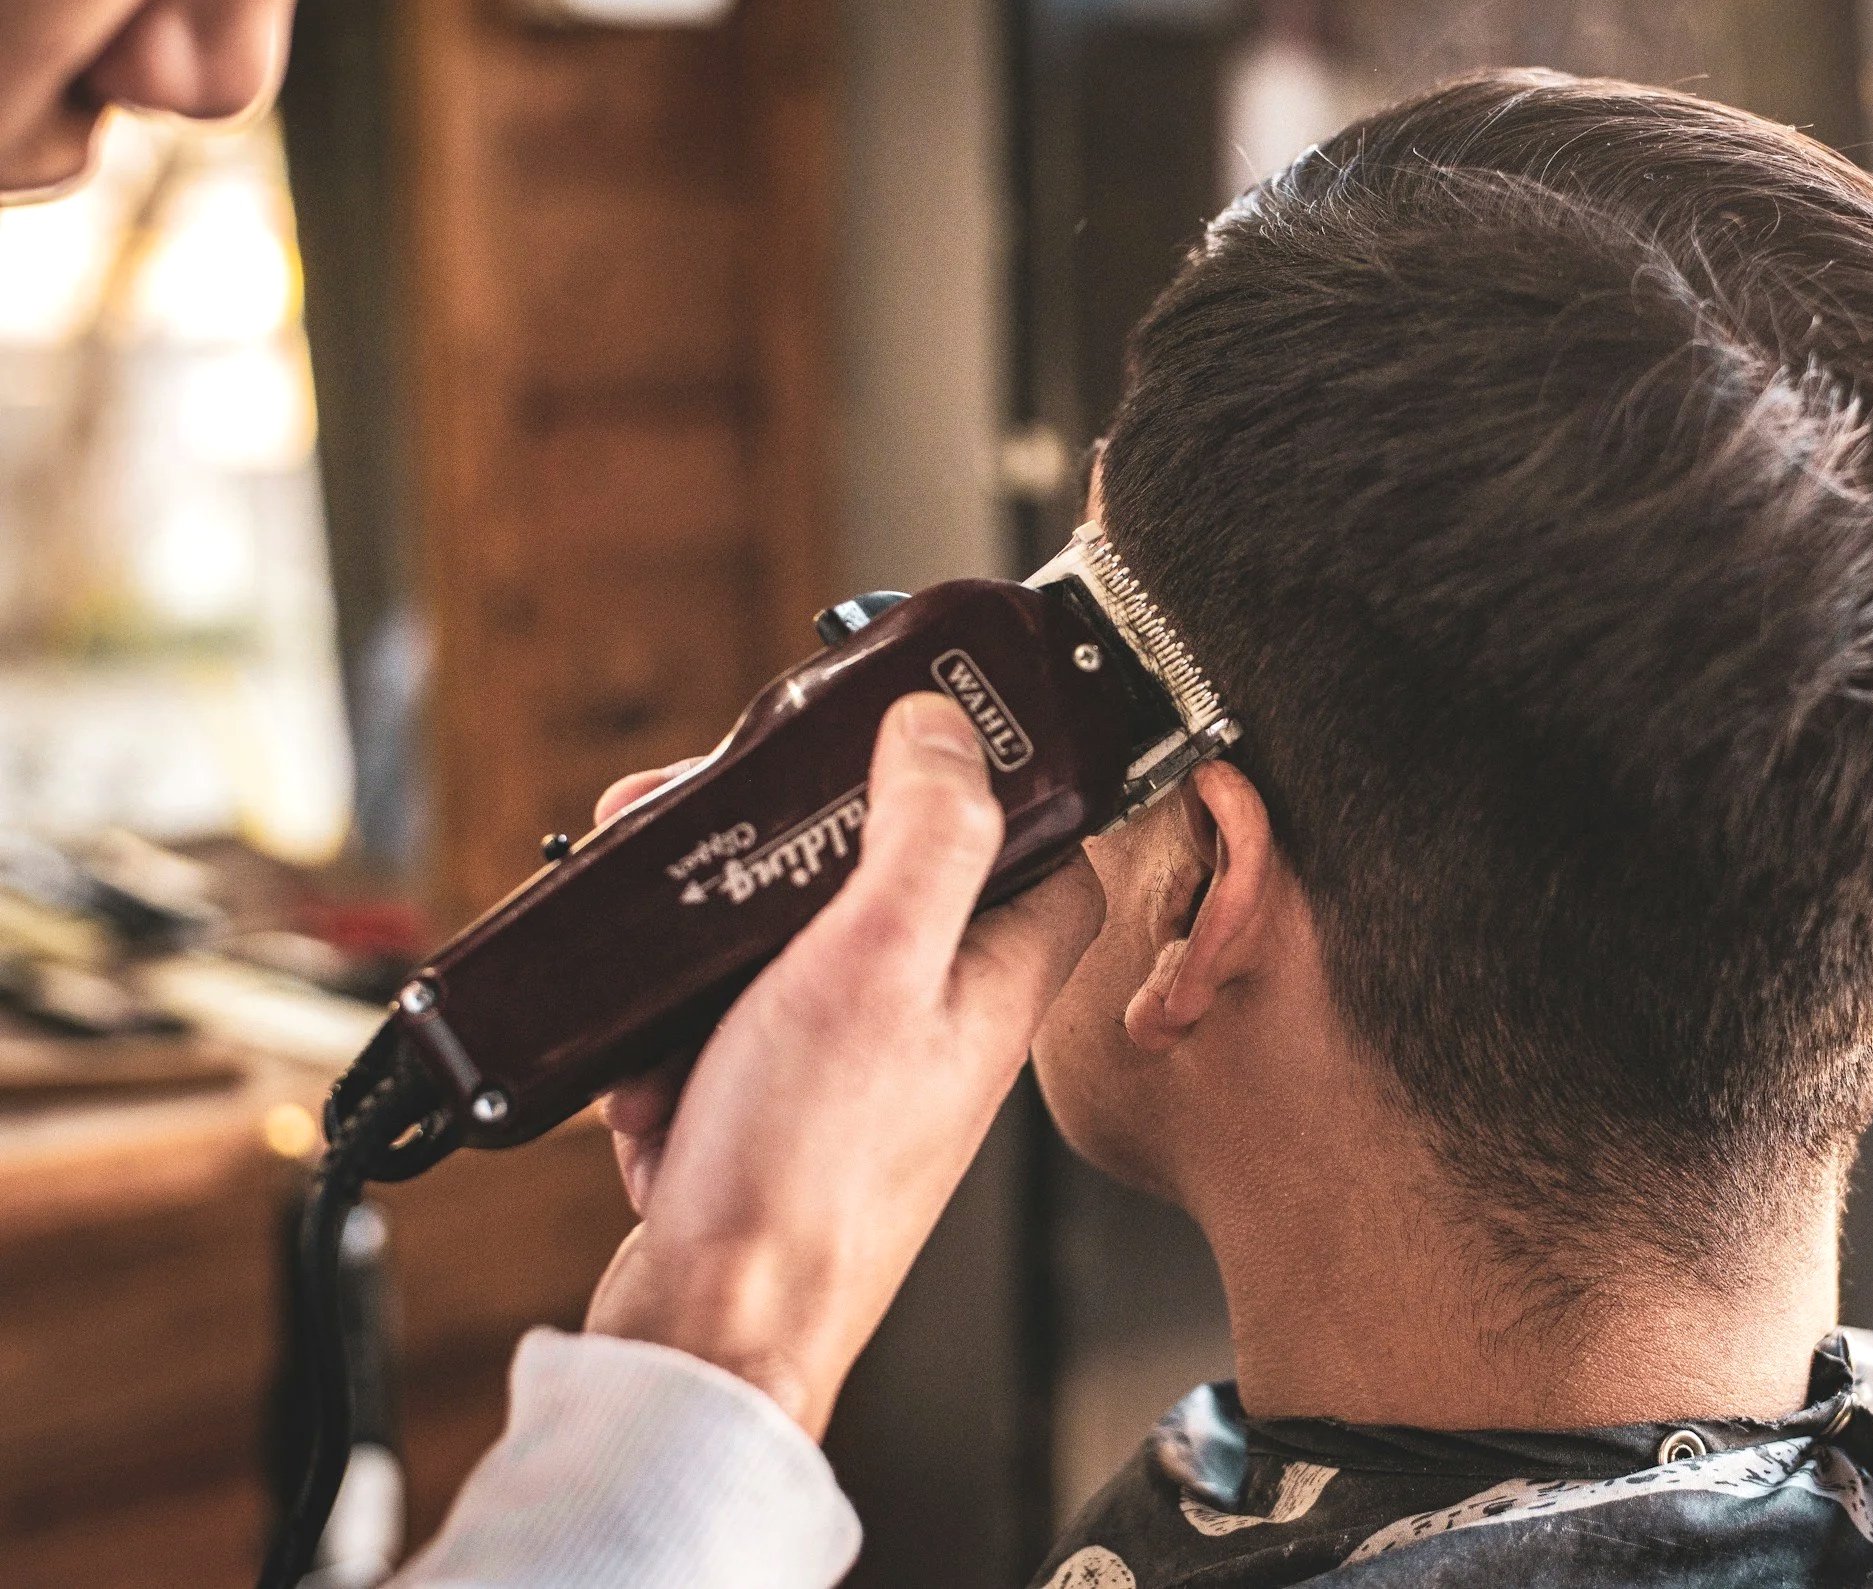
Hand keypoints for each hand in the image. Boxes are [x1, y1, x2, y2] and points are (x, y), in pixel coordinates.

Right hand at [581, 693, 1103, 1437]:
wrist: (711, 1330)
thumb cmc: (805, 1172)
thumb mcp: (876, 960)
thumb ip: (927, 832)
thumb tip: (946, 729)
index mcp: (998, 976)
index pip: (1037, 839)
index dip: (977, 775)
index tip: (904, 728)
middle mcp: (939, 1017)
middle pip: (880, 872)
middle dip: (779, 842)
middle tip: (708, 815)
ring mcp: (855, 1064)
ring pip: (783, 940)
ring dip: (704, 932)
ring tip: (652, 929)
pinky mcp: (775, 1106)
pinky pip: (719, 1024)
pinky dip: (672, 1029)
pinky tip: (650, 1059)